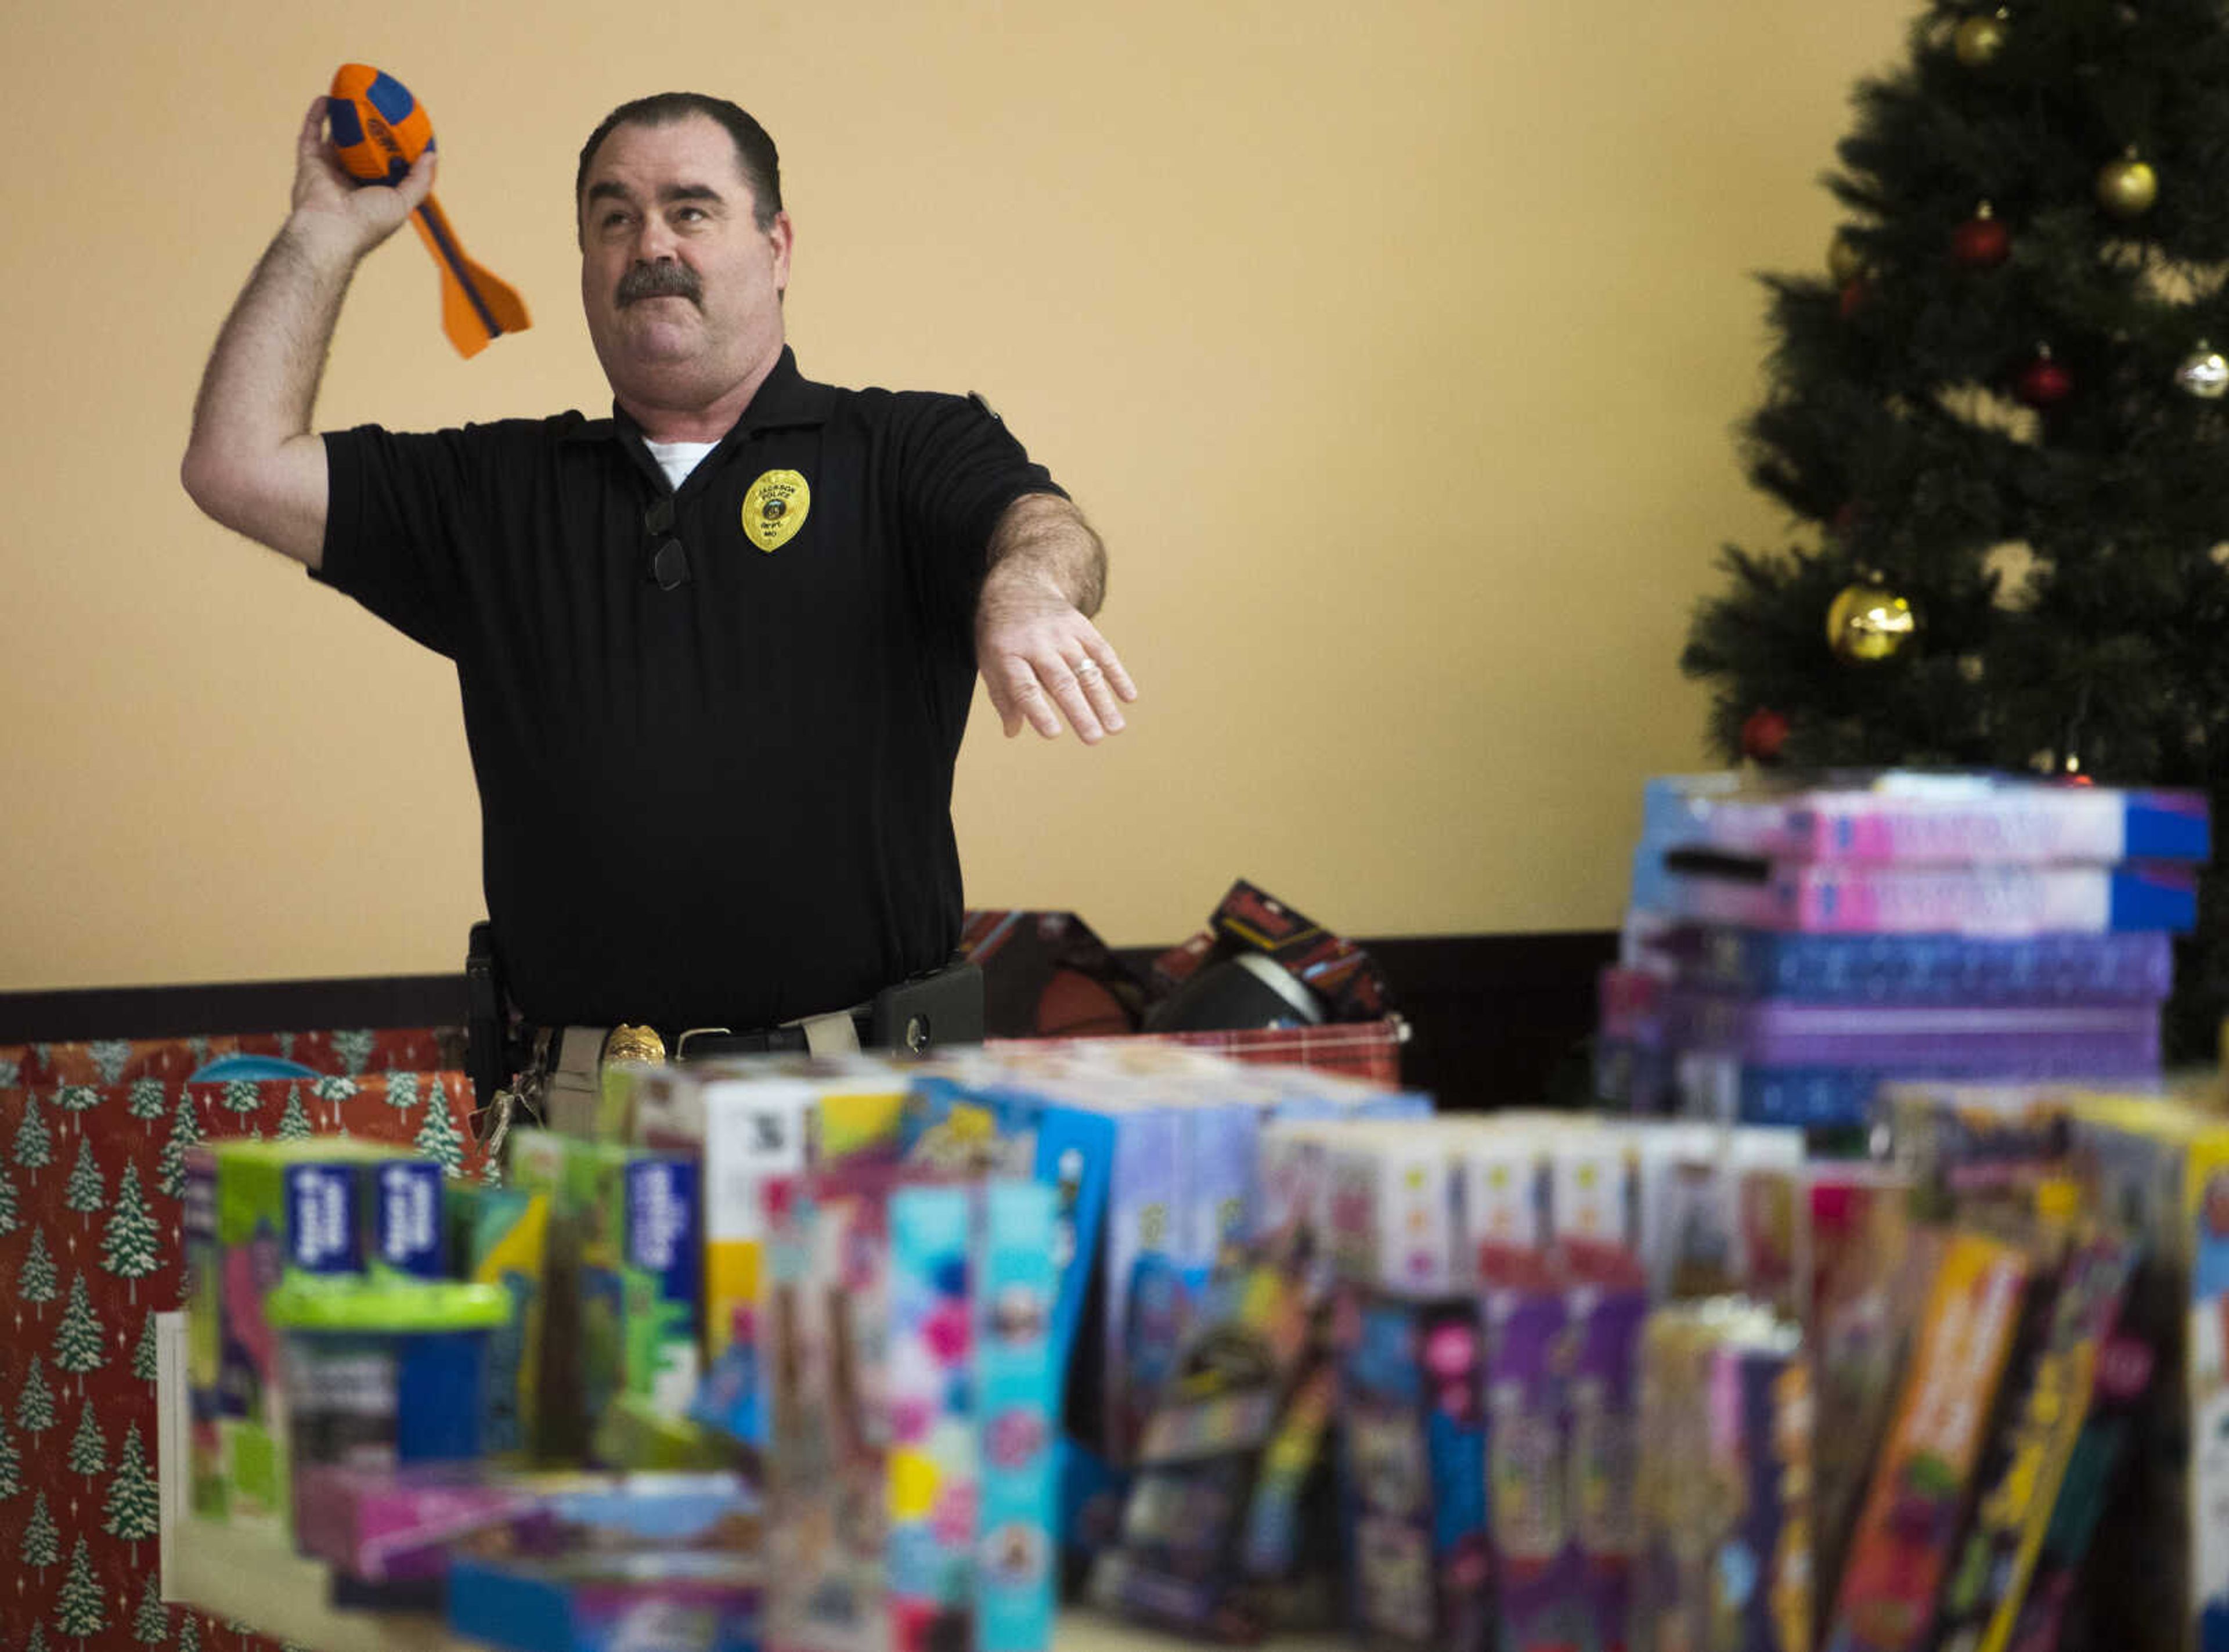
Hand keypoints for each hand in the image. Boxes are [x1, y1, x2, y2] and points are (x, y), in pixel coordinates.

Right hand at [283, 97, 435, 262]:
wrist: (331, 229)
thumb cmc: (369, 220)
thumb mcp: (404, 202)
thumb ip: (419, 180)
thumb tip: (432, 155)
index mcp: (373, 192)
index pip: (386, 166)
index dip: (393, 148)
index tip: (403, 128)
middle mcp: (350, 180)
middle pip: (360, 149)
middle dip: (367, 130)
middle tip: (376, 108)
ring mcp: (328, 170)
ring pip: (335, 138)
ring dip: (342, 118)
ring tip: (351, 97)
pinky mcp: (309, 163)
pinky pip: (311, 134)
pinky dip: (317, 116)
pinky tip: (327, 99)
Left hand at [976, 567, 1137, 742]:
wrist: (1019, 587)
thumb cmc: (1001, 635)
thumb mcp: (990, 661)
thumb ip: (1003, 696)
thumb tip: (1013, 732)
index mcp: (1008, 654)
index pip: (1024, 687)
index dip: (1038, 710)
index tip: (1053, 734)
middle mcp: (1036, 643)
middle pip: (1061, 681)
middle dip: (1079, 712)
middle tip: (1094, 739)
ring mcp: (1062, 633)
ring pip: (1085, 670)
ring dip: (1103, 700)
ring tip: (1115, 728)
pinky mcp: (1081, 626)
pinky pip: (1102, 651)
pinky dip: (1117, 674)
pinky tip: (1129, 697)